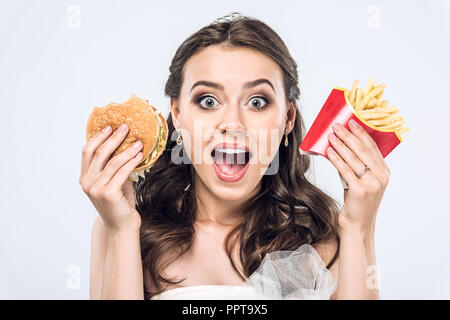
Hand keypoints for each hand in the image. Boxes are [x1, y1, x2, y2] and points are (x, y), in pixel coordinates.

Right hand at [79, 124, 143, 231]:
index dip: (98, 137)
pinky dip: (131, 161)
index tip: (109, 126)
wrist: (121, 225)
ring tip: (138, 142)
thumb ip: (113, 167)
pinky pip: (121, 172)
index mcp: (85, 178)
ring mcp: (96, 188)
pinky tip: (139, 155)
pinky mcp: (108, 193)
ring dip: (126, 149)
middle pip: (99, 153)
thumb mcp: (114, 181)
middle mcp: (87, 182)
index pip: (87, 152)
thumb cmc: (120, 202)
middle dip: (113, 138)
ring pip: (112, 162)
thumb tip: (125, 144)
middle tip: (125, 127)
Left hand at [326, 119, 390, 235]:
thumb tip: (339, 145)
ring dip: (340, 144)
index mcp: (384, 172)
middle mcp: (381, 176)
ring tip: (330, 135)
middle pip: (362, 150)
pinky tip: (329, 151)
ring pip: (353, 158)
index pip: (372, 147)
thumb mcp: (361, 181)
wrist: (357, 225)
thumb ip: (356, 165)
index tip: (351, 122)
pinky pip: (345, 170)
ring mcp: (371, 184)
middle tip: (336, 126)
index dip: (361, 133)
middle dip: (348, 136)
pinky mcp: (360, 190)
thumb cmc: (357, 202)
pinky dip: (336, 159)